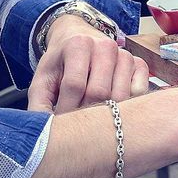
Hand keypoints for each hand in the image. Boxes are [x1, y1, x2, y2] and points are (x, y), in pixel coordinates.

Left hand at [27, 15, 149, 112]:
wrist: (78, 38)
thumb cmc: (60, 64)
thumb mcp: (42, 81)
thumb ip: (38, 106)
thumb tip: (42, 139)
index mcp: (78, 44)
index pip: (75, 85)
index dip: (66, 110)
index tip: (60, 123)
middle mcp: (105, 46)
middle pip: (99, 92)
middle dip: (85, 113)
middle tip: (76, 124)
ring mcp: (125, 54)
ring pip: (121, 95)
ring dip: (106, 113)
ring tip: (92, 117)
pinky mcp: (139, 64)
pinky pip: (139, 92)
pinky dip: (127, 106)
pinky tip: (112, 107)